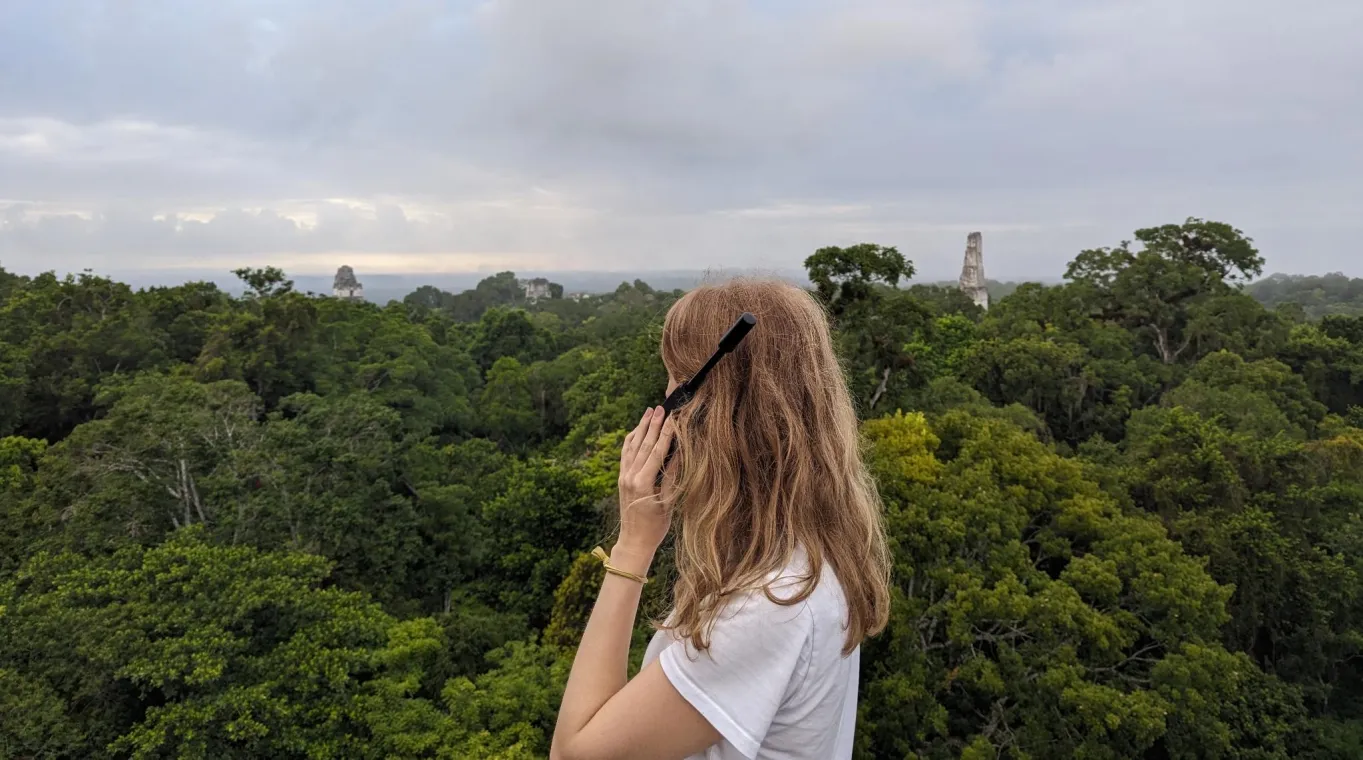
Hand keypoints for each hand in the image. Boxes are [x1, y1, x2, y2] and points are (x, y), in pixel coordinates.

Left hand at [617, 406, 674, 555]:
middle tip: (660, 407)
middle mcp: (630, 476)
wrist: (634, 541)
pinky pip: (625, 454)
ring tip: (648, 412)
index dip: (666, 433)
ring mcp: (623, 477)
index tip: (673, 418)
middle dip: (652, 424)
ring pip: (632, 446)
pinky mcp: (621, 479)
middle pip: (643, 444)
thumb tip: (679, 453)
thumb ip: (671, 477)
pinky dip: (630, 440)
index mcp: (643, 483)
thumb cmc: (655, 526)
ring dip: (641, 427)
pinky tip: (636, 430)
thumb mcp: (668, 503)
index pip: (657, 452)